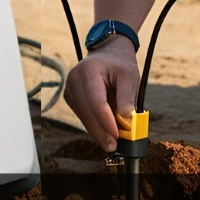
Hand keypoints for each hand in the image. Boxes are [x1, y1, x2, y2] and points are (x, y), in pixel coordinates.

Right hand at [63, 35, 138, 152]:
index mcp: (88, 70)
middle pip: (87, 112)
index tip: (117, 135)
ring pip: (83, 116)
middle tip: (113, 146)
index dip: (106, 121)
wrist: (108, 53)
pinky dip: (93, 124)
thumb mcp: (129, 76)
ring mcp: (70, 88)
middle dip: (101, 131)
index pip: (96, 101)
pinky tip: (104, 131)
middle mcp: (74, 79)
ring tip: (111, 141)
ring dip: (97, 130)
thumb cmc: (120, 64)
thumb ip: (127, 98)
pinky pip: (82, 115)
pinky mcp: (71, 97)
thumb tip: (126, 122)